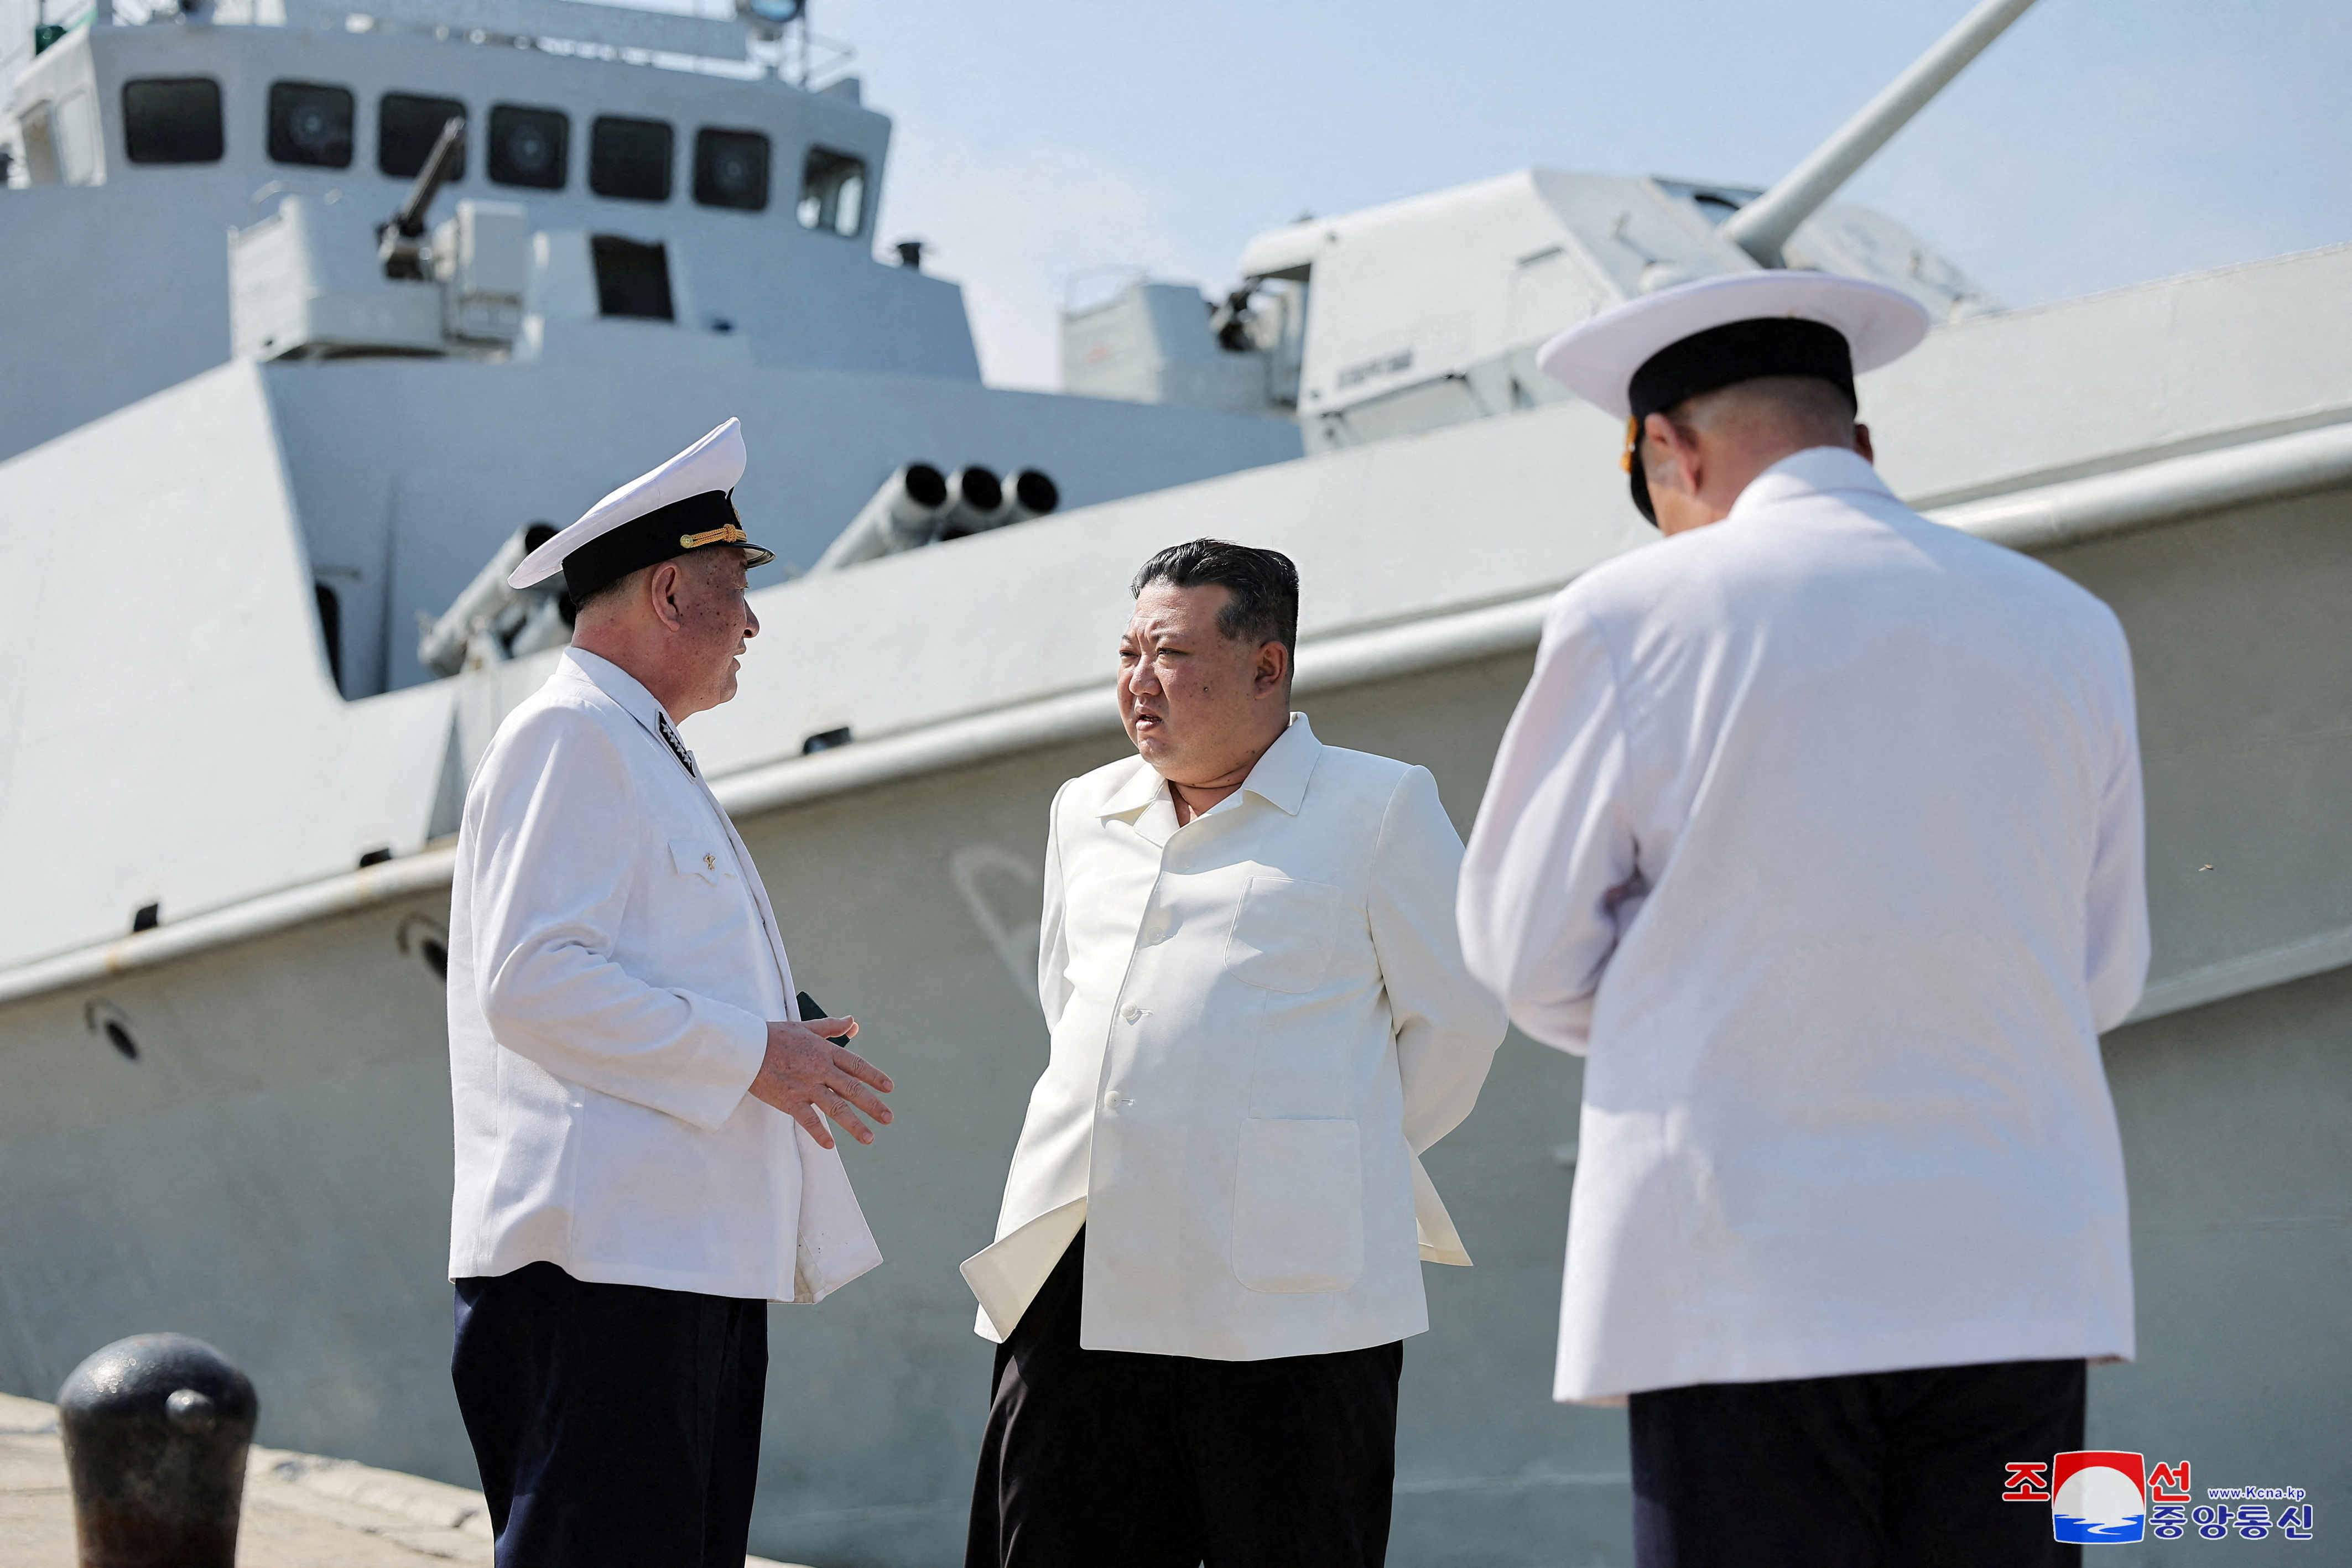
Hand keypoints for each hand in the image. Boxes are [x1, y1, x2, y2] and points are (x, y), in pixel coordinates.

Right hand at [749, 1016, 893, 1148]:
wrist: (745, 1046)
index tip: (889, 1088)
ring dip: (854, 1124)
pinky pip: (807, 1119)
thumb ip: (831, 1027)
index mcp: (825, 1051)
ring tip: (869, 1138)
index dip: (874, 1076)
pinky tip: (829, 1145)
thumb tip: (853, 1022)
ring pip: (835, 1107)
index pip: (856, 1065)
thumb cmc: (775, 1036)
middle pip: (852, 1089)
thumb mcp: (806, 1028)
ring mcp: (805, 1086)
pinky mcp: (788, 1100)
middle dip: (872, 1105)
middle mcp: (819, 1069)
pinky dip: (819, 1132)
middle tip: (889, 1118)